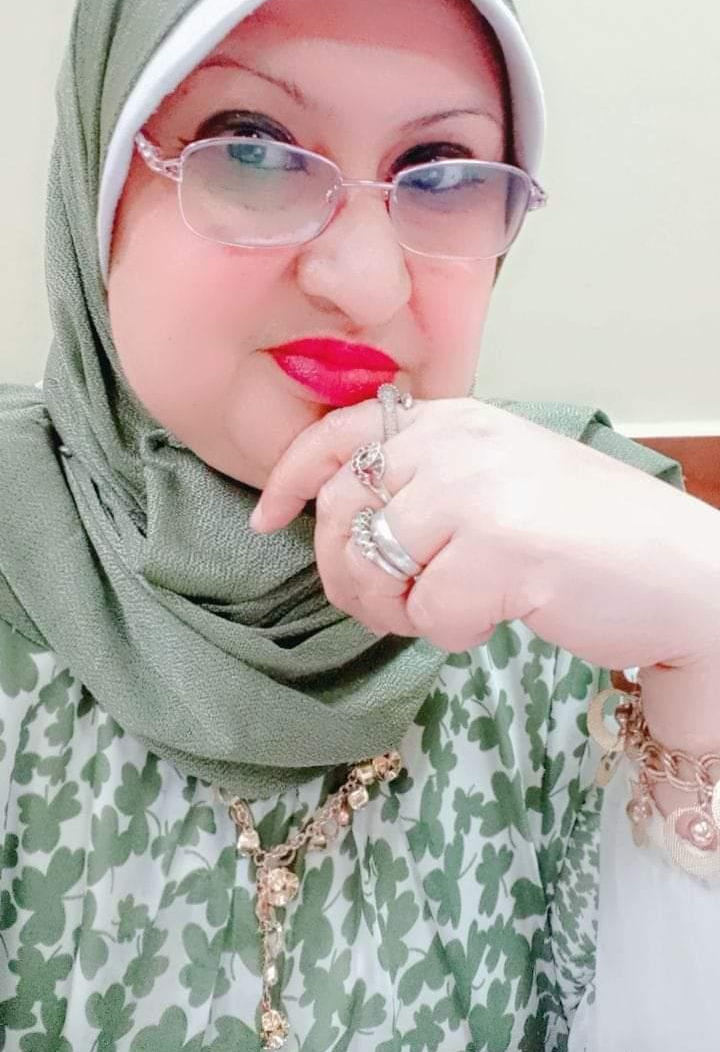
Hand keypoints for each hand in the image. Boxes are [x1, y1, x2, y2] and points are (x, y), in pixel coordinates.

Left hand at [251, 397, 719, 675]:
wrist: (680, 571)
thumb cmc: (586, 534)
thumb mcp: (497, 479)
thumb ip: (424, 480)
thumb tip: (337, 517)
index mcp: (454, 419)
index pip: (339, 433)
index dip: (290, 479)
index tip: (267, 519)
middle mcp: (457, 442)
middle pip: (341, 514)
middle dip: (345, 574)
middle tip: (385, 605)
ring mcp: (476, 490)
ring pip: (372, 567)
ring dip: (397, 610)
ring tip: (447, 609)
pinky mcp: (498, 547)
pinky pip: (427, 613)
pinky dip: (452, 632)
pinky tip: (498, 615)